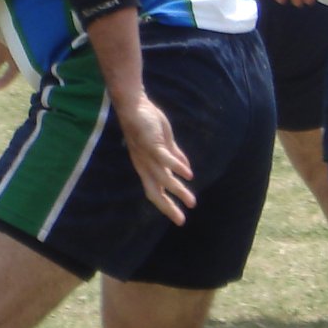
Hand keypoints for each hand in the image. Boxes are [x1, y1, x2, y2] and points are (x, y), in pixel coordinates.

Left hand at [114, 95, 195, 223]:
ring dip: (178, 191)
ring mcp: (147, 156)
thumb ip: (175, 158)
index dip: (167, 206)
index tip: (180, 218)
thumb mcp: (164, 145)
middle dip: (168, 208)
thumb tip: (187, 172)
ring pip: (163, 179)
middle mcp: (145, 166)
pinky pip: (164, 159)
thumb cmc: (148, 124)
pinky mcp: (151, 144)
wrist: (135, 106)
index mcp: (147, 167)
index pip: (156, 192)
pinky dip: (176, 167)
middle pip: (155, 193)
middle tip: (181, 221)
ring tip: (192, 201)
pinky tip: (188, 175)